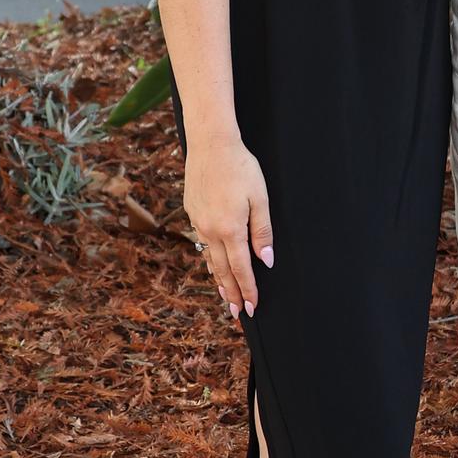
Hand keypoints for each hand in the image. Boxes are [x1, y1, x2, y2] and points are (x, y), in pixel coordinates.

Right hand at [185, 131, 273, 317]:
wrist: (210, 144)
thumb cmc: (241, 168)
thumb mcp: (260, 199)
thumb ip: (262, 233)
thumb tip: (265, 261)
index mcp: (230, 229)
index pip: (241, 269)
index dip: (248, 290)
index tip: (253, 307)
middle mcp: (210, 231)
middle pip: (222, 270)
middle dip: (231, 293)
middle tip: (238, 313)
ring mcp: (198, 222)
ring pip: (209, 259)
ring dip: (218, 279)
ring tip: (225, 296)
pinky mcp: (192, 213)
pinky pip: (202, 243)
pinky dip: (209, 259)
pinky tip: (213, 264)